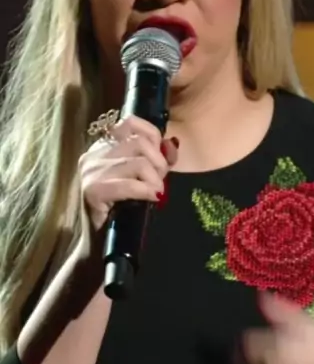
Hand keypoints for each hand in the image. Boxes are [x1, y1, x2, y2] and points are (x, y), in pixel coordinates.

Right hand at [78, 114, 177, 238]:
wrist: (99, 241)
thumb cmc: (122, 208)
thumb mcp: (142, 177)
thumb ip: (157, 157)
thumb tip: (171, 143)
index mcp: (103, 146)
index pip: (130, 122)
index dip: (154, 137)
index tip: (161, 159)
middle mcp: (94, 154)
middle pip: (139, 143)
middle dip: (158, 163)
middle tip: (158, 183)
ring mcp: (92, 171)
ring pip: (139, 163)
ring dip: (155, 181)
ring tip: (155, 194)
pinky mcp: (93, 191)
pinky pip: (130, 185)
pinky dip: (147, 191)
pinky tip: (152, 198)